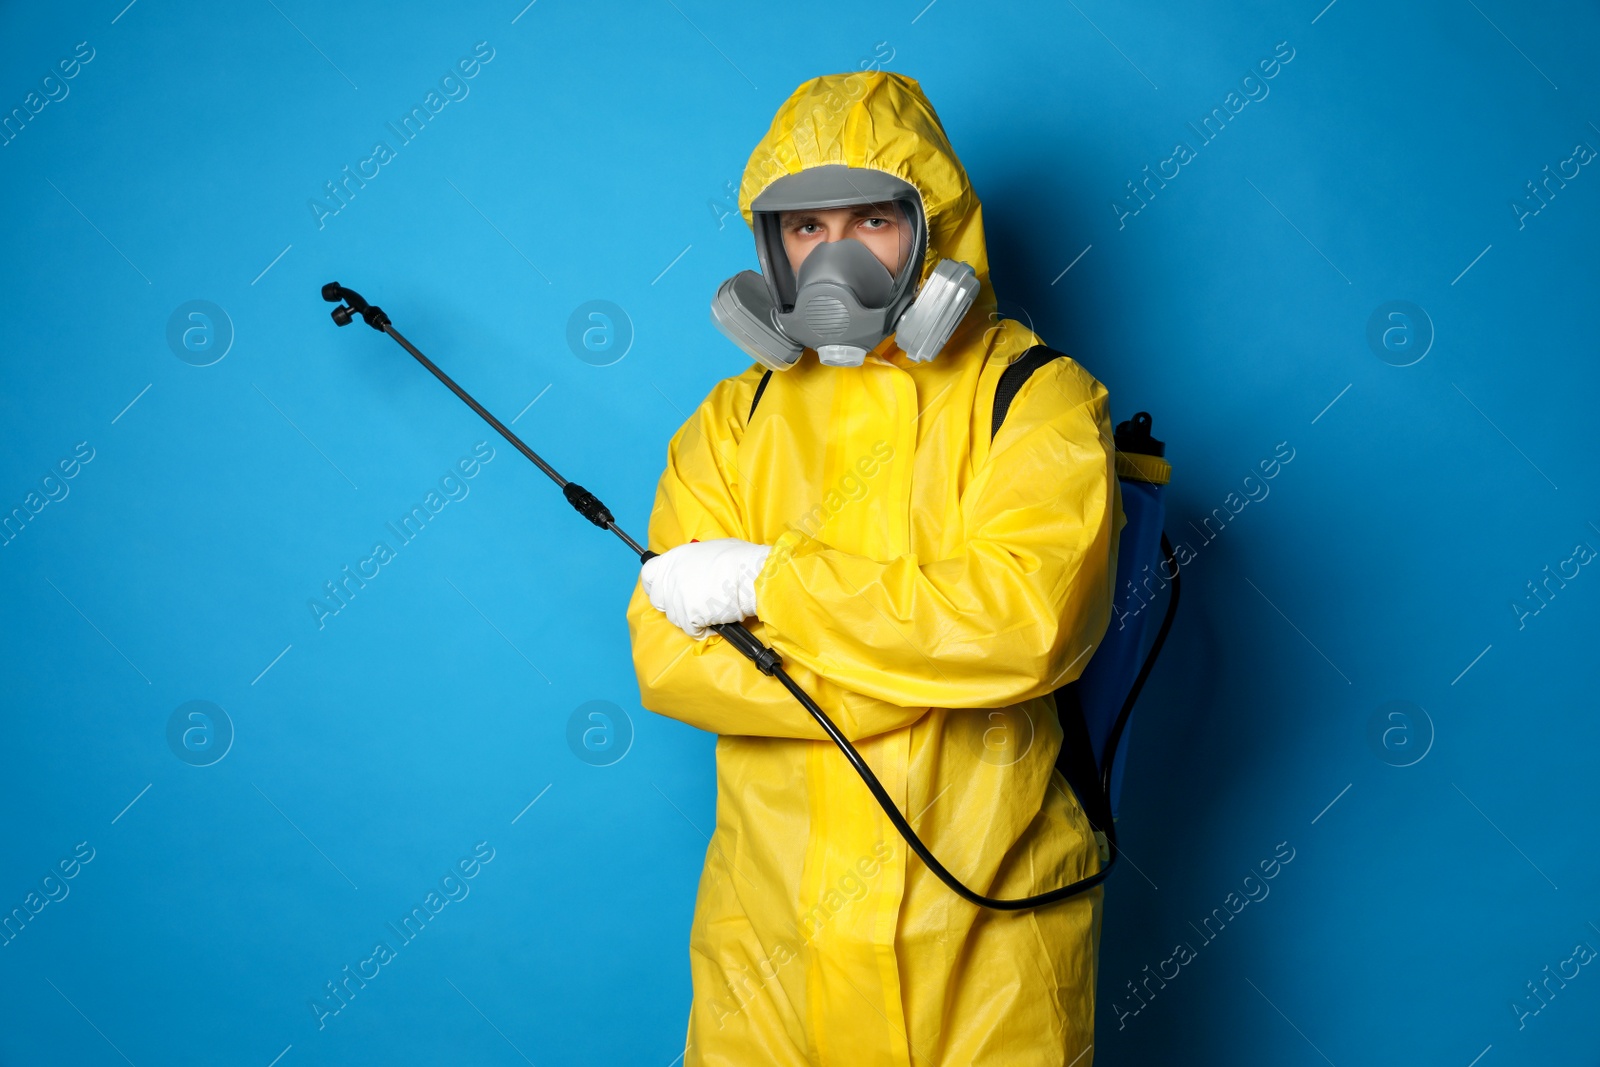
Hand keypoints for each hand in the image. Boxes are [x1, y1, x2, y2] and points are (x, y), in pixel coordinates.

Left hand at [640, 538, 772, 638]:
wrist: (750, 574)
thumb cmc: (738, 559)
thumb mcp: (708, 551)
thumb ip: (691, 563)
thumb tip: (694, 571)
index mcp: (672, 558)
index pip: (648, 574)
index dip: (655, 585)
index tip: (666, 590)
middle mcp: (669, 578)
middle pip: (659, 600)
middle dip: (673, 605)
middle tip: (692, 605)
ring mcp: (677, 598)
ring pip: (675, 618)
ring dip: (690, 619)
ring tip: (711, 612)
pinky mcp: (688, 616)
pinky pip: (692, 630)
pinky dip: (703, 630)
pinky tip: (716, 622)